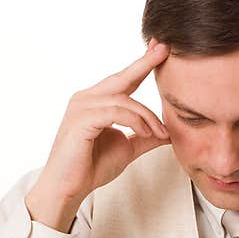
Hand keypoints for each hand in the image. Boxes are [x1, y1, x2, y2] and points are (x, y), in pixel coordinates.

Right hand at [34, 38, 171, 204]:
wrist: (69, 188)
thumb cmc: (91, 167)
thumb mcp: (127, 148)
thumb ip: (146, 137)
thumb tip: (169, 132)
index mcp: (96, 101)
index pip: (123, 79)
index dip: (142, 64)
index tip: (160, 49)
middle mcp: (87, 98)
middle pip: (121, 77)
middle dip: (144, 63)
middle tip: (165, 50)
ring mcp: (82, 106)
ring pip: (124, 100)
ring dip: (147, 117)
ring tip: (160, 133)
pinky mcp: (81, 119)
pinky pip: (116, 112)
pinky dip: (136, 122)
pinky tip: (146, 133)